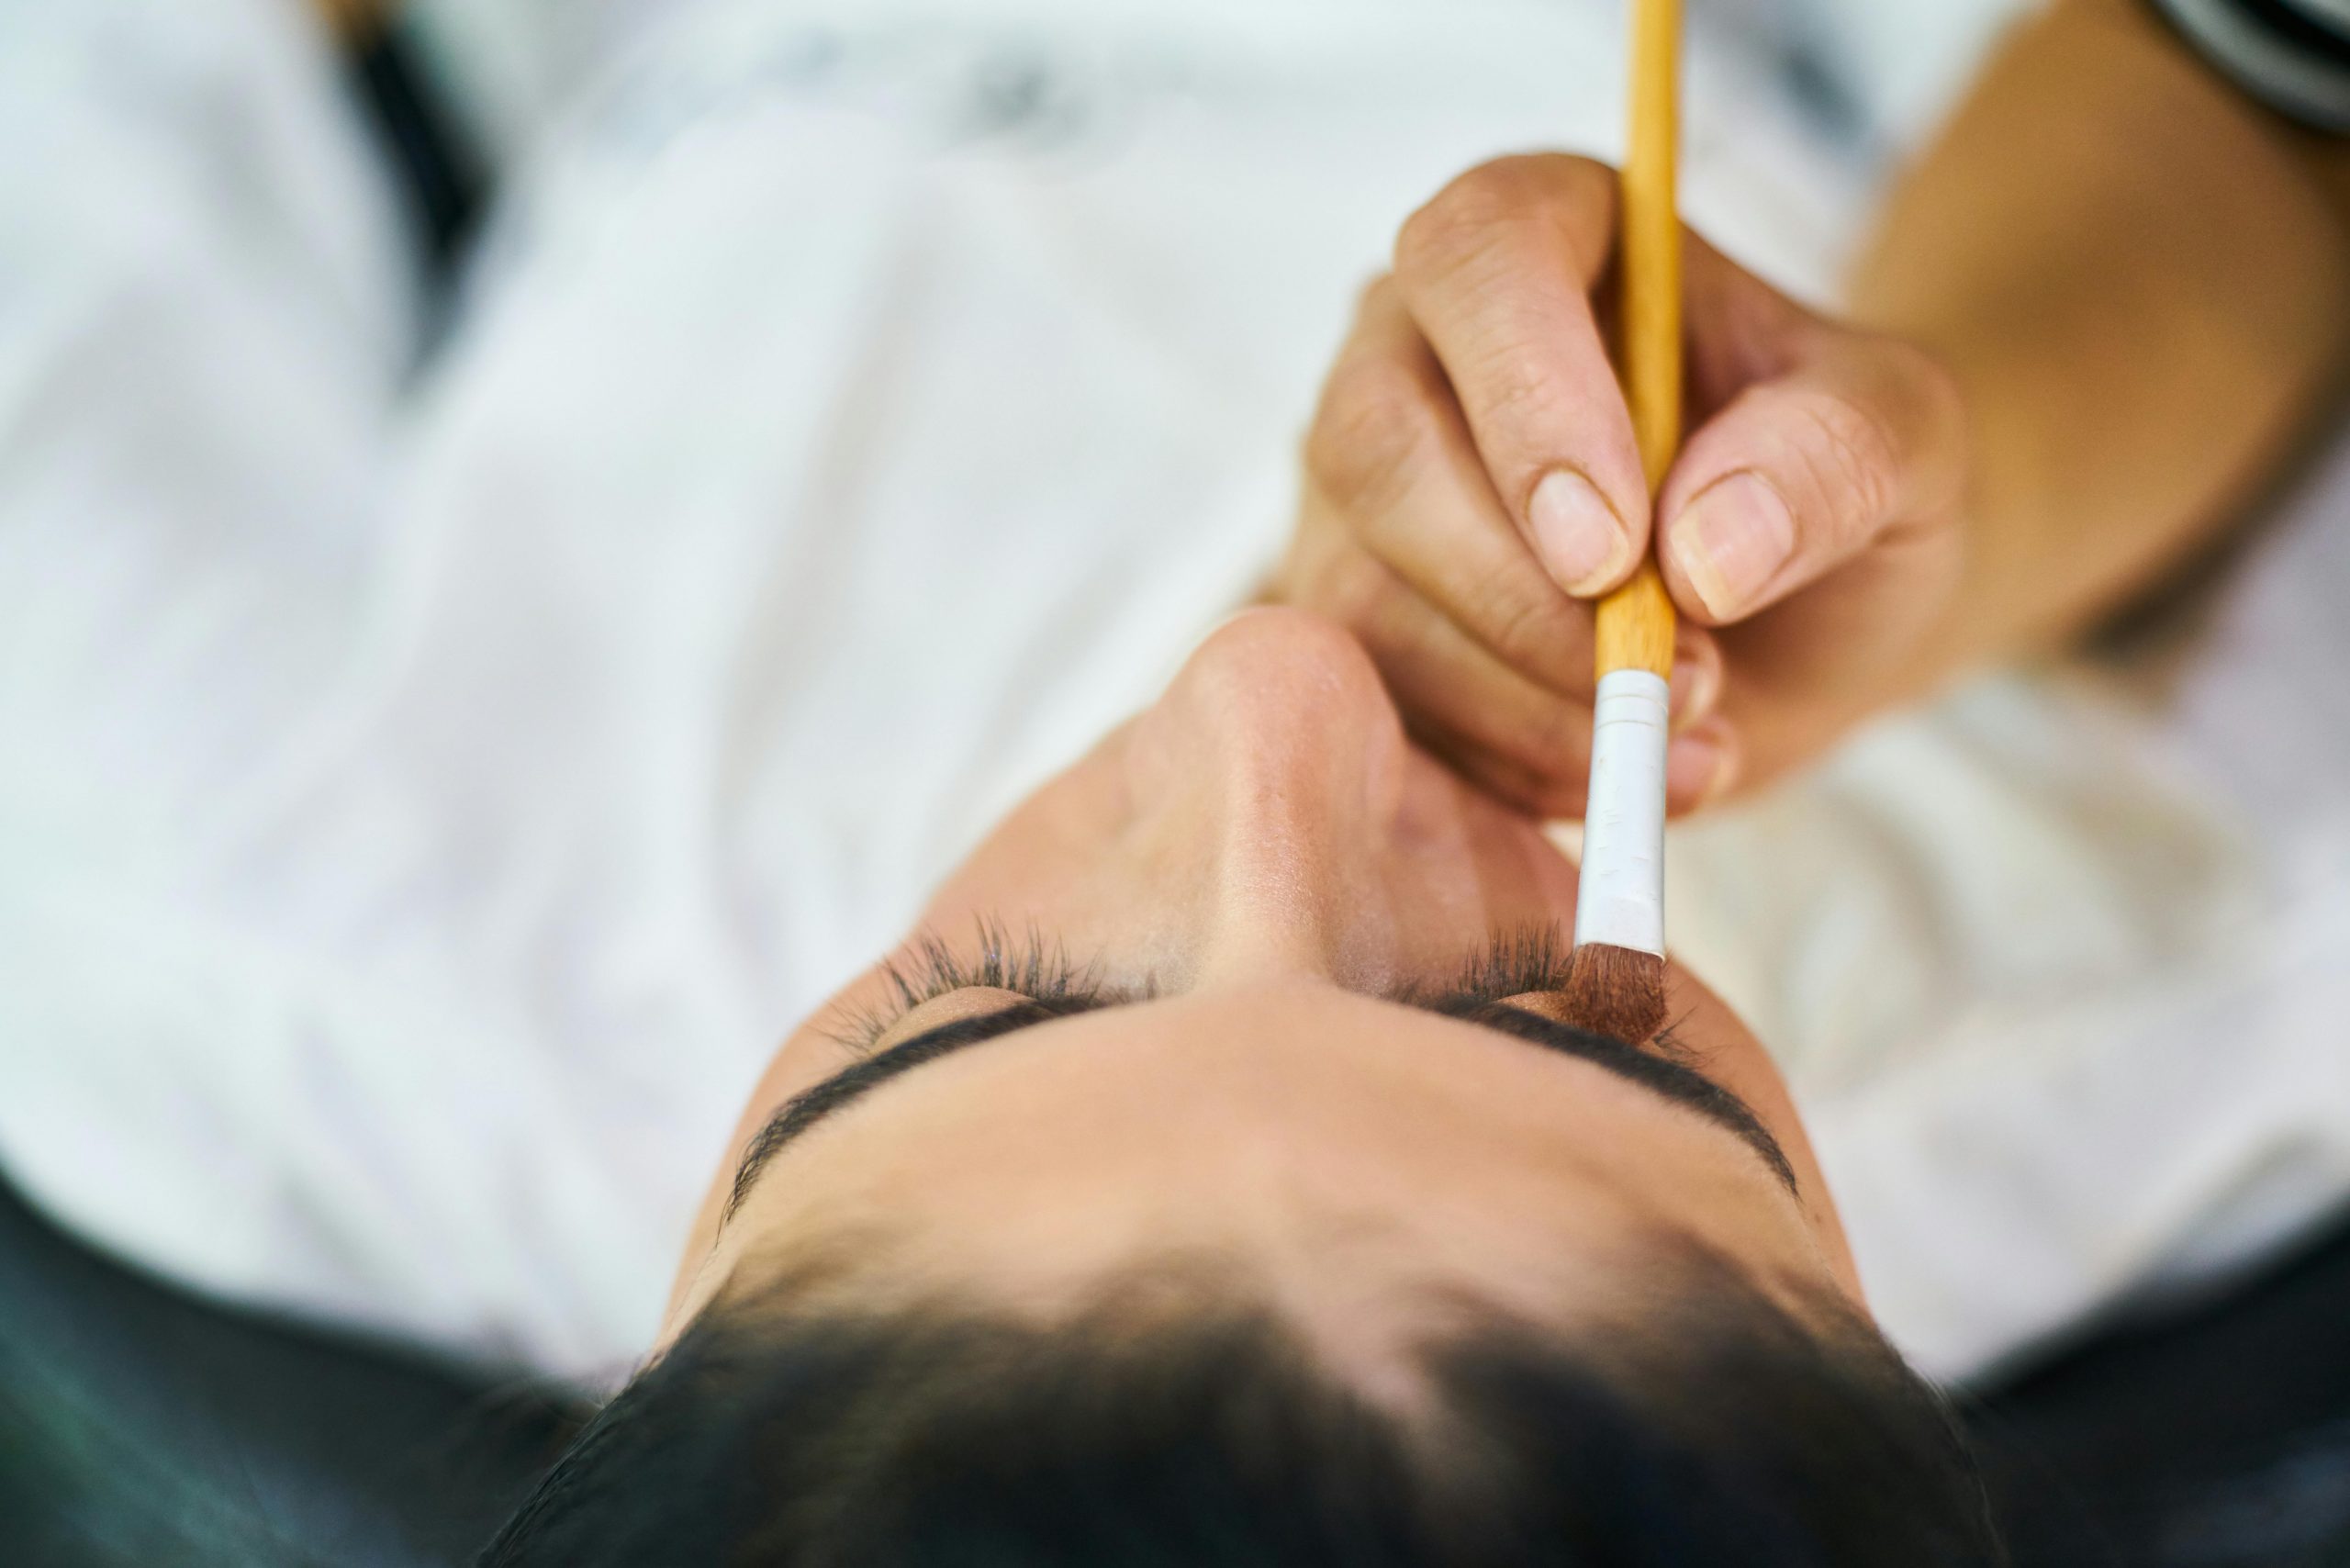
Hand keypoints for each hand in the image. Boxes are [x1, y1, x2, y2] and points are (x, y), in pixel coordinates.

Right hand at [1276, 155, 1965, 817]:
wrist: (1809, 609)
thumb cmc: (1835, 480)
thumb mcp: (1904, 439)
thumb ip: (1834, 453)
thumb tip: (1705, 546)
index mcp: (1542, 239)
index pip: (1476, 255)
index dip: (1528, 396)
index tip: (1618, 546)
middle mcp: (1415, 353)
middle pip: (1375, 440)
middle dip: (1514, 589)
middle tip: (1674, 671)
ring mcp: (1365, 503)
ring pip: (1363, 596)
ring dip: (1527, 698)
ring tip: (1693, 728)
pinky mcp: (1359, 633)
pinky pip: (1383, 710)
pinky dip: (1511, 765)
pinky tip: (1629, 767)